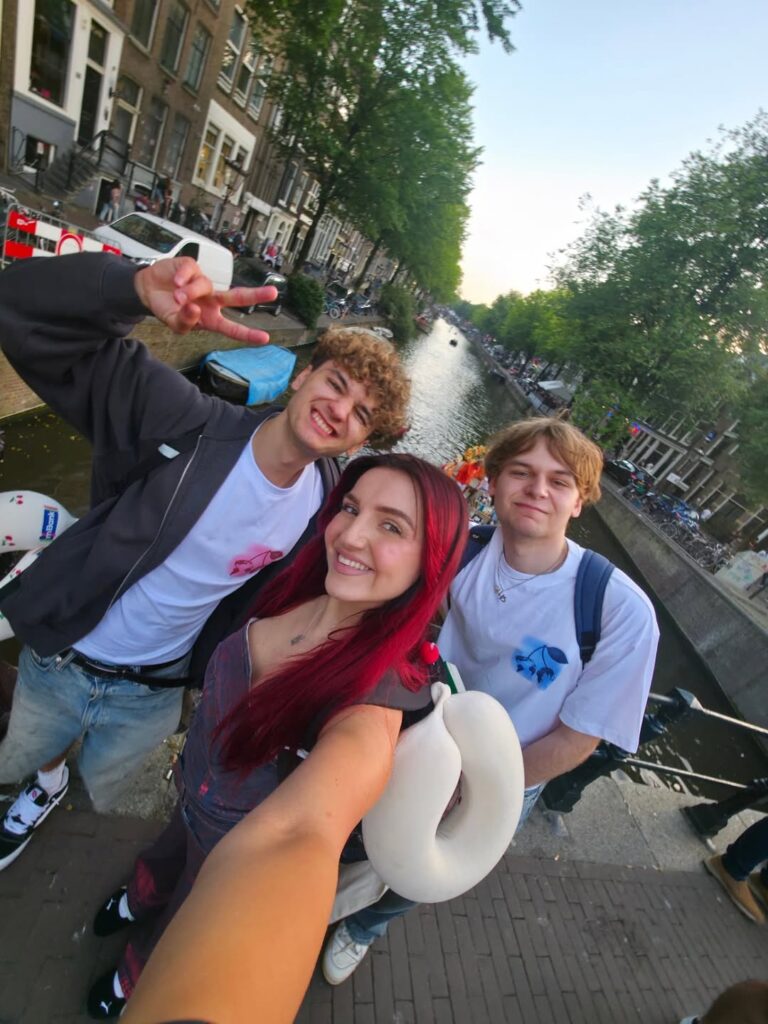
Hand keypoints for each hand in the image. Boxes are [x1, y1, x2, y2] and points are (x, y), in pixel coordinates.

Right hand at [134, 258, 277, 344]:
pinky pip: (191, 271)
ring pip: (204, 285)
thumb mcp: (173, 324)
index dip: (247, 334)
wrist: (147, 289)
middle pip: (237, 297)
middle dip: (255, 295)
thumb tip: (195, 309)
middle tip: (273, 293)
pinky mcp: (192, 267)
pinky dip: (182, 278)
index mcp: (210, 318)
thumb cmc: (166, 308)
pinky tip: (175, 281)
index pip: (231, 328)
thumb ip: (185, 322)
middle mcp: (211, 300)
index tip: (265, 338)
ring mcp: (203, 283)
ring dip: (189, 292)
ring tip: (176, 296)